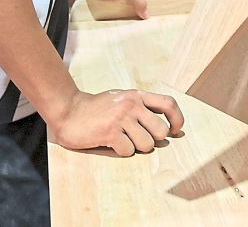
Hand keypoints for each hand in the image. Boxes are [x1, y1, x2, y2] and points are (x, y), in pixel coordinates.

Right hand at [46, 89, 184, 156]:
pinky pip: (128, 151)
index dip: (177, 119)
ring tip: (122, 139)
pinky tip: (111, 142)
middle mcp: (132, 105)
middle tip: (138, 138)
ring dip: (135, 147)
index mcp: (137, 96)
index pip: (169, 103)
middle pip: (161, 131)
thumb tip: (166, 126)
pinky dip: (121, 151)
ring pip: (146, 145)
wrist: (69, 111)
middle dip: (153, 140)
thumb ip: (141, 107)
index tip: (175, 131)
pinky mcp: (110, 132)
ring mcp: (121, 118)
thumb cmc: (98, 108)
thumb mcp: (122, 99)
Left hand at [78, 0, 147, 19]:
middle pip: (130, 7)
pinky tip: (106, 21)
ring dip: (117, 18)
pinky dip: (106, 19)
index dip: (144, 8)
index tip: (145, 19)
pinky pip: (106, 14)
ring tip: (117, 24)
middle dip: (130, 15)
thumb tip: (147, 12)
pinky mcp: (99, 3)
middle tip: (131, 24)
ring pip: (118, 12)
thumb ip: (138, 0)